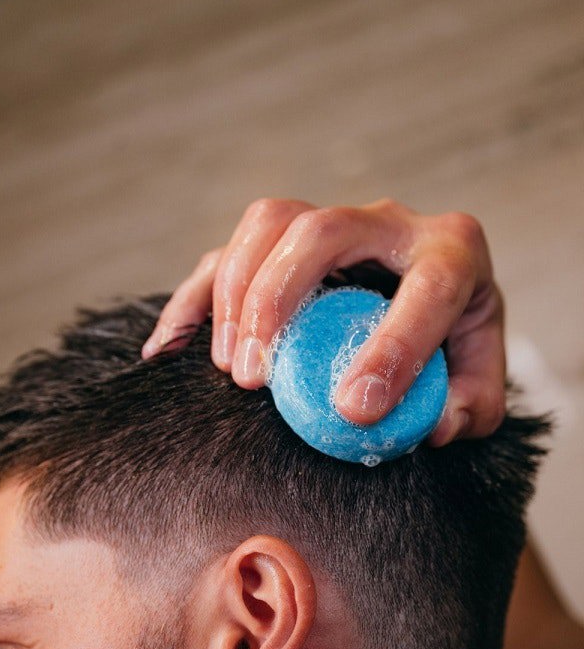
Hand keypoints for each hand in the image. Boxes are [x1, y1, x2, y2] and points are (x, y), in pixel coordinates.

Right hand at [142, 197, 504, 444]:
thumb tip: (430, 427)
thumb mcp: (480, 393)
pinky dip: (194, 298)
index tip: (352, 410)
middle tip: (255, 377)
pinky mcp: (286, 243)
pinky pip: (228, 251)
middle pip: (322, 230)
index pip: (426, 288)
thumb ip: (469, 412)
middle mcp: (390, 225)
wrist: (435, 318)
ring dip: (236, 292)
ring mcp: (334, 224)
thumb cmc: (457, 357)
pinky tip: (169, 348)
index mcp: (452, 255)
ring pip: (270, 221)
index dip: (392, 347)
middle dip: (277, 300)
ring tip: (229, 367)